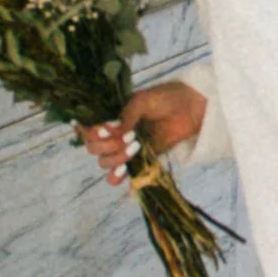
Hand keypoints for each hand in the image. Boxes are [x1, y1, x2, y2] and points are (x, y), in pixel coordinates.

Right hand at [80, 79, 205, 183]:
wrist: (190, 109)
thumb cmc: (165, 99)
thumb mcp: (143, 101)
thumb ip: (126, 115)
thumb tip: (111, 131)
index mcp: (109, 116)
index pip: (87, 129)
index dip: (91, 133)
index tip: (106, 131)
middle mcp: (112, 134)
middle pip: (93, 148)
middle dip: (107, 146)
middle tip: (130, 137)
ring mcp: (123, 149)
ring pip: (104, 162)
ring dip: (116, 159)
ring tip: (137, 147)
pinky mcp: (137, 161)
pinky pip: (120, 175)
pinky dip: (118, 177)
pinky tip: (125, 174)